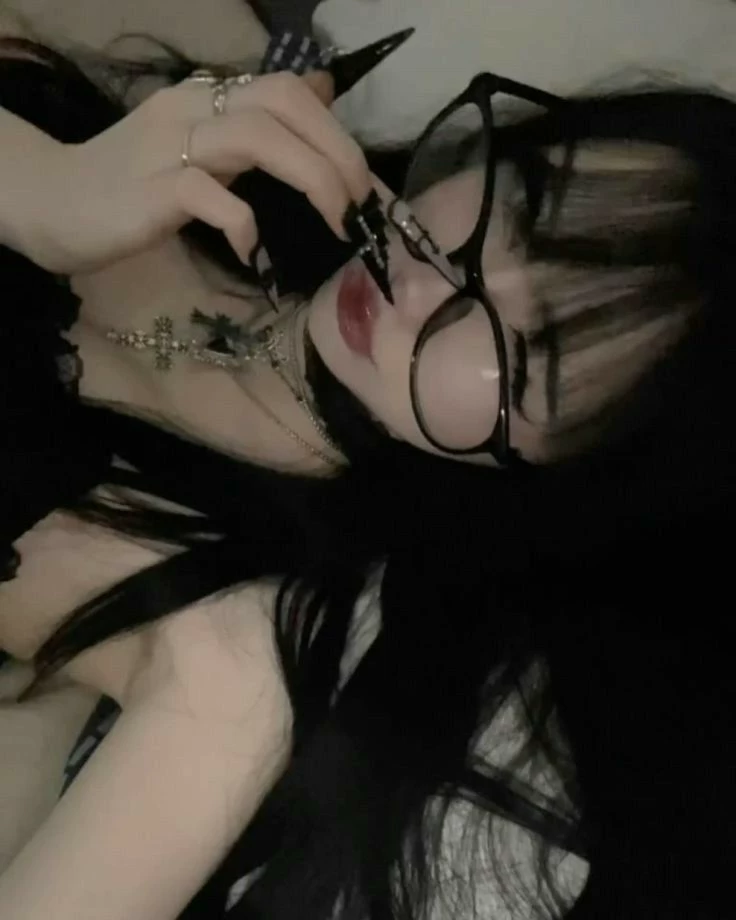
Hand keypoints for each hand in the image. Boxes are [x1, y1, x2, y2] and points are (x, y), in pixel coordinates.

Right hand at [31, 69, 369, 273]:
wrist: (52, 201)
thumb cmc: (130, 184)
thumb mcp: (199, 146)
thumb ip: (252, 127)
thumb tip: (320, 96)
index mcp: (208, 98)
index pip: (288, 90)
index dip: (337, 133)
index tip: (363, 184)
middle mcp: (193, 108)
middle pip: (283, 104)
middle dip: (337, 152)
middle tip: (362, 205)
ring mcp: (171, 146)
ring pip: (257, 137)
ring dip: (312, 178)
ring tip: (336, 222)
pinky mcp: (152, 190)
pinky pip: (212, 198)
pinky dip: (245, 226)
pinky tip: (251, 253)